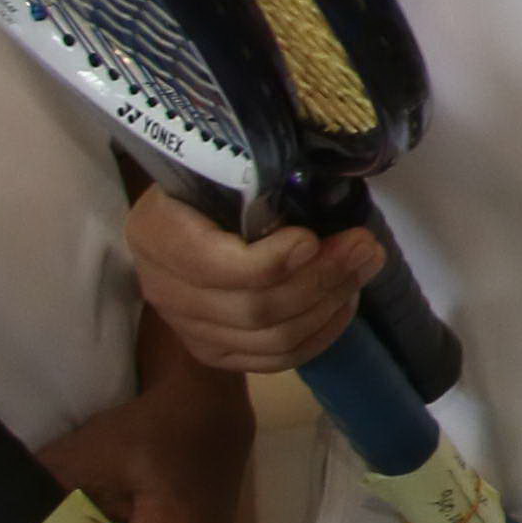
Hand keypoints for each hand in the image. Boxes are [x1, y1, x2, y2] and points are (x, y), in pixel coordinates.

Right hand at [124, 181, 376, 376]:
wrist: (189, 209)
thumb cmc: (216, 176)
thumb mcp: (227, 163)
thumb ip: (265, 180)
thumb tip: (333, 188)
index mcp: (157, 232)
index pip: (213, 266)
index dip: (271, 262)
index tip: (313, 239)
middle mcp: (163, 287)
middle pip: (252, 309)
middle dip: (321, 278)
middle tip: (365, 247)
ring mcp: (187, 327)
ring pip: (271, 339)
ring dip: (330, 304)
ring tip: (364, 266)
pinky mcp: (214, 352)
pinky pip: (276, 359)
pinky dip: (320, 334)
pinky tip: (345, 302)